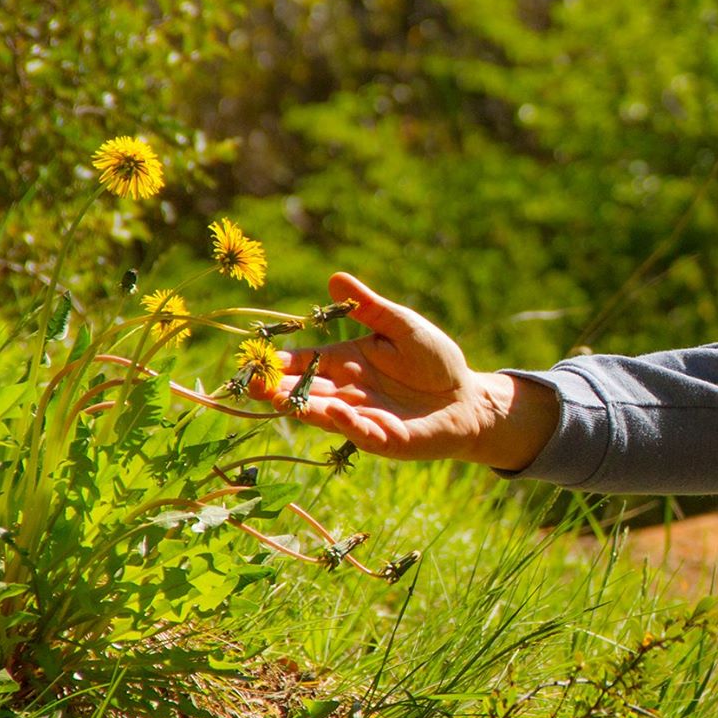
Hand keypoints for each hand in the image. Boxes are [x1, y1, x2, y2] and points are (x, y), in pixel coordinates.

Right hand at [254, 272, 559, 469]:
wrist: (467, 398)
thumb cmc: (434, 360)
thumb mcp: (401, 325)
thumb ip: (370, 307)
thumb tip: (335, 278)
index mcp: (345, 362)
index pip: (304, 362)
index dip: (280, 362)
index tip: (255, 359)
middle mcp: (346, 392)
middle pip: (304, 392)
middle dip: (277, 390)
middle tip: (251, 384)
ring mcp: (362, 418)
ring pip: (325, 415)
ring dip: (303, 408)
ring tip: (279, 400)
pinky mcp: (386, 439)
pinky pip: (363, 433)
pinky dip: (350, 425)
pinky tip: (337, 412)